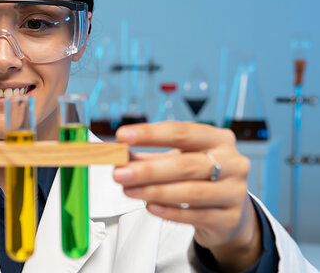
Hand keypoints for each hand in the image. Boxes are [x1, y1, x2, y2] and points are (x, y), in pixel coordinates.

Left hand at [113, 122, 261, 271]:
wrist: (229, 212)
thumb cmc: (200, 178)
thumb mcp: (177, 161)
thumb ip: (148, 157)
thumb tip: (117, 155)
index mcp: (218, 139)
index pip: (181, 132)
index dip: (150, 134)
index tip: (123, 137)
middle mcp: (232, 162)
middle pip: (185, 164)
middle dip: (148, 169)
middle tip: (120, 173)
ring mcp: (234, 191)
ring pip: (191, 192)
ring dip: (155, 191)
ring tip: (129, 190)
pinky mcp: (230, 218)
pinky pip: (196, 215)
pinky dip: (170, 212)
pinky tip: (151, 206)